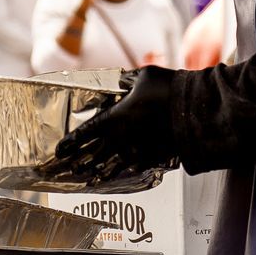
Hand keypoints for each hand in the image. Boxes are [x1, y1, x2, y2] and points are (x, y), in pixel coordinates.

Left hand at [42, 65, 178, 184]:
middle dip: (78, 161)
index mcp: (116, 117)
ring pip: (111, 165)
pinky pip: (131, 168)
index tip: (59, 150)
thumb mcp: (144, 76)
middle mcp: (123, 137)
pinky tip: (114, 177)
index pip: (87, 132)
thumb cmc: (169, 89)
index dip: (71, 141)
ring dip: (95, 171)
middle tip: (65, 169)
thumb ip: (126, 80)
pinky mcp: (153, 157)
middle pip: (93, 153)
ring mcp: (138, 149)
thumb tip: (118, 81)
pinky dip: (120, 173)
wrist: (197, 110)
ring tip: (85, 179)